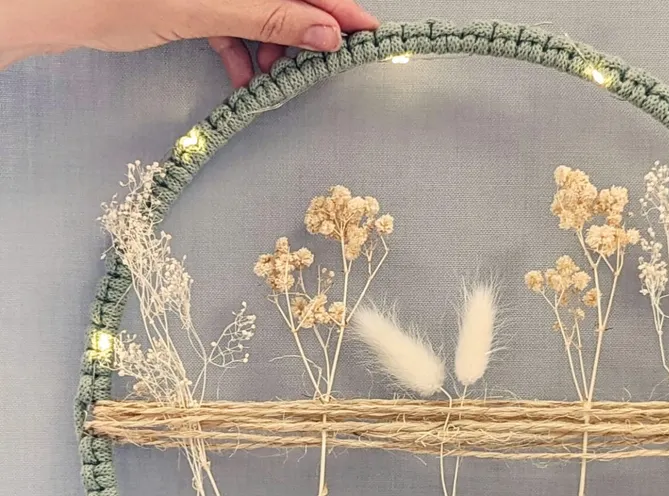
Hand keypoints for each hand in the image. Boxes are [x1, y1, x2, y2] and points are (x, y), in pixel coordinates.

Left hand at [0, 0, 378, 86]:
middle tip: (319, 68)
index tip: (368, 33)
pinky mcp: (196, 0)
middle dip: (305, 32)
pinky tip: (245, 77)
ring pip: (263, 13)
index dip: (339, 8)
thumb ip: (269, 15)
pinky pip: (235, 23)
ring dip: (275, 46)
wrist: (65, 6)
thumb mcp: (206, 8)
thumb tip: (325, 31)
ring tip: (275, 78)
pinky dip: (244, 50)